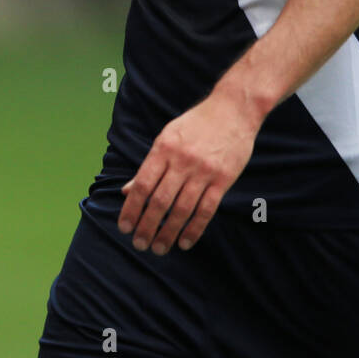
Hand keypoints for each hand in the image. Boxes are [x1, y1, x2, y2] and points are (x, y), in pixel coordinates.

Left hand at [118, 90, 260, 253]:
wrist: (233, 109)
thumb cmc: (196, 123)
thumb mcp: (167, 136)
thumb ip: (149, 165)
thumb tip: (126, 191)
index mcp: (164, 149)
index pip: (143, 185)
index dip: (132, 209)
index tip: (124, 227)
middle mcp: (182, 161)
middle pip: (160, 201)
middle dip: (147, 226)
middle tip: (139, 244)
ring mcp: (204, 171)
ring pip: (182, 209)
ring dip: (168, 232)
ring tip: (159, 248)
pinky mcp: (223, 179)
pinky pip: (206, 209)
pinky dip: (194, 229)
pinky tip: (184, 242)